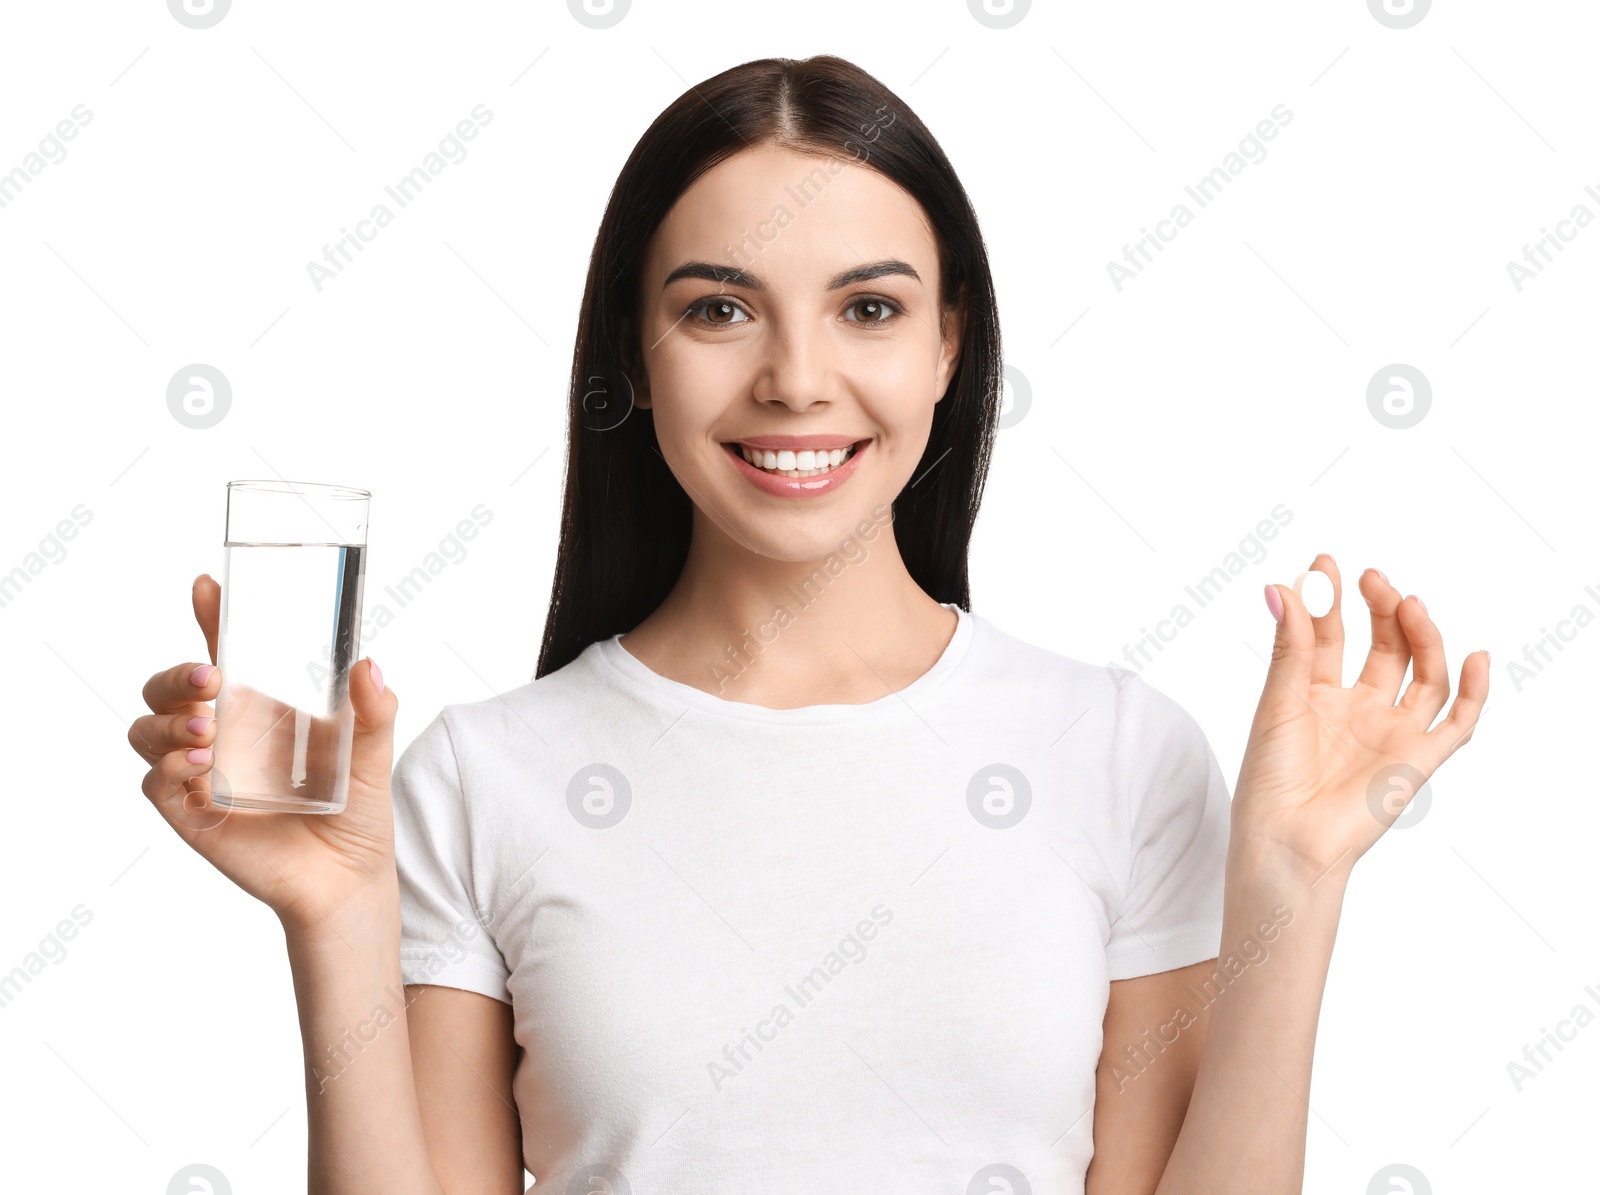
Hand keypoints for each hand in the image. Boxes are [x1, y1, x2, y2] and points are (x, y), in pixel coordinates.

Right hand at [128, 574, 399, 939]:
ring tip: (208, 728)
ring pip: (147, 730)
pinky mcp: (192, 814)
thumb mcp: (372, 753)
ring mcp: (201, 771)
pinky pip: (155, 783)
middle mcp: (223, 732)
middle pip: (168, 687)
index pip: (223, 649)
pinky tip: (199, 765)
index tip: (207, 586)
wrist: (347, 877)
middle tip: (210, 678)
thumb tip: (370, 665)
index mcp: (259, 705)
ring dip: (167, 720)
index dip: (209, 615)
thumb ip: (374, 710)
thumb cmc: (355, 809)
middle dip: (175, 675)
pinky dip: (167, 768)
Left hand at [1231, 554, 1488, 888]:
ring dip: (1420, 636)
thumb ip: (1290, 646)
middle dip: (1380, 609)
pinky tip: (1475, 655)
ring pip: (1422, 673)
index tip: (1325, 563)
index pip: (1328, 635)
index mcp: (1313, 695)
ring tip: (1407, 602)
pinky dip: (1474, 690)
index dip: (1329, 599)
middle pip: (1382, 647)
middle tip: (1372, 579)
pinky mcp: (1417, 759)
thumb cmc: (1269, 780)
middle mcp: (1356, 708)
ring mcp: (1389, 731)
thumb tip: (1279, 585)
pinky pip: (1458, 721)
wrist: (1286, 841)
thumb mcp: (1278, 702)